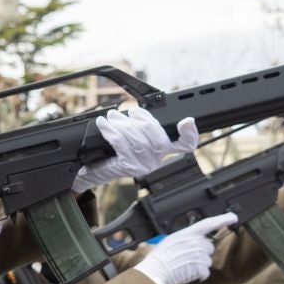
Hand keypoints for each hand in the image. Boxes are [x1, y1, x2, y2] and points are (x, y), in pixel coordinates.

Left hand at [72, 110, 197, 192]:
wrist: (92, 170)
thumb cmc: (112, 152)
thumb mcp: (131, 138)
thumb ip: (141, 127)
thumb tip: (140, 113)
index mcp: (162, 152)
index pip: (184, 146)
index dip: (190, 134)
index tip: (187, 121)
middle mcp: (156, 161)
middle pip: (159, 140)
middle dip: (144, 122)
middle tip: (129, 112)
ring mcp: (143, 166)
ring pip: (139, 141)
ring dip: (124, 124)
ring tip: (112, 116)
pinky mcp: (127, 167)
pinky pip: (121, 145)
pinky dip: (111, 131)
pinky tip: (103, 124)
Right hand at [133, 213, 236, 283]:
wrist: (154, 272)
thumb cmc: (159, 258)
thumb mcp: (170, 241)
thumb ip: (186, 238)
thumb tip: (197, 240)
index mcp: (186, 233)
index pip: (207, 224)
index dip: (222, 219)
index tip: (232, 217)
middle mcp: (194, 242)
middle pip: (209, 247)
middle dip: (201, 253)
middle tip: (186, 258)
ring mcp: (198, 255)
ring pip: (207, 261)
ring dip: (199, 266)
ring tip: (184, 267)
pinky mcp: (200, 268)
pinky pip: (205, 273)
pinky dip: (198, 276)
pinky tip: (187, 274)